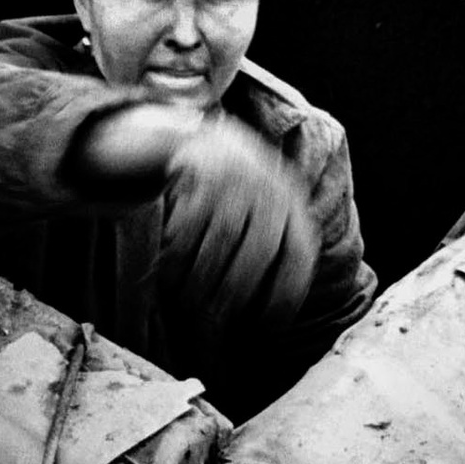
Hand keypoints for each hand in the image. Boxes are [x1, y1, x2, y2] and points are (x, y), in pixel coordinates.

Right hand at [158, 117, 317, 329]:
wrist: (202, 136)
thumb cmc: (236, 192)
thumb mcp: (268, 209)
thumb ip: (274, 250)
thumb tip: (270, 318)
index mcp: (294, 206)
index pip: (298, 258)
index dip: (284, 296)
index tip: (267, 327)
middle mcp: (271, 191)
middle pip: (256, 255)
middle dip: (232, 292)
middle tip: (213, 318)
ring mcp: (236, 181)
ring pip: (218, 245)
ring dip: (198, 280)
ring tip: (186, 301)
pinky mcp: (201, 174)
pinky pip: (187, 228)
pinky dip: (175, 256)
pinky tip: (167, 273)